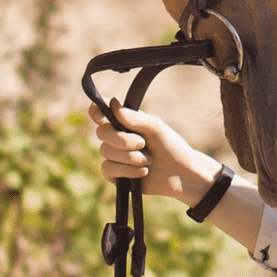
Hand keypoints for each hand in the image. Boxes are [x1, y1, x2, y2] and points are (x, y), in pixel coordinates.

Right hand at [88, 100, 220, 202]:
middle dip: (122, 140)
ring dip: (131, 157)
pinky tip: (143, 171)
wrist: (180, 173)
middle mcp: (116, 136)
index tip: (105, 117)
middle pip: (101, 132)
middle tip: (143, 143)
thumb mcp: (155, 127)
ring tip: (148, 159)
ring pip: (106, 152)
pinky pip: (108, 169)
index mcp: (124, 120)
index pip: (98, 111)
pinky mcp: (114, 174)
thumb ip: (134, 117)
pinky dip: (128, 171)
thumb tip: (112, 102)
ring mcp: (113, 155)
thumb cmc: (170, 145)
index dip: (97, 111)